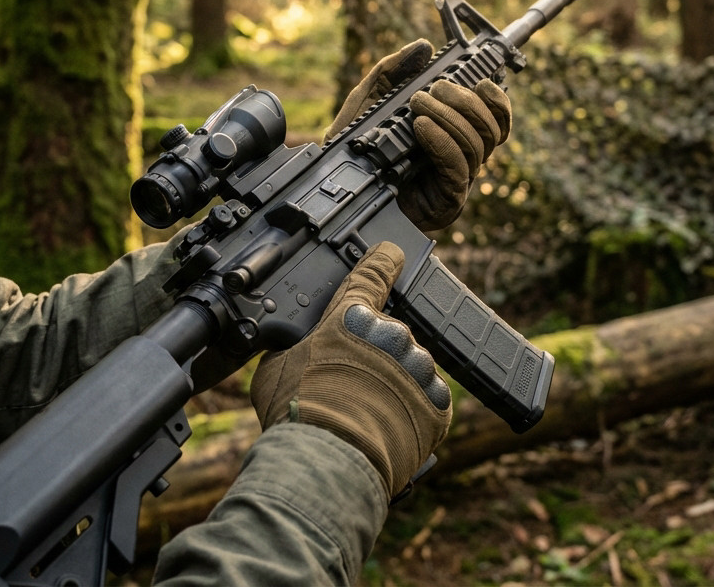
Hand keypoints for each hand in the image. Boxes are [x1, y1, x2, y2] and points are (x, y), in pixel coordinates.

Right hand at [249, 242, 451, 497]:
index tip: (393, 252)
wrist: (330, 462)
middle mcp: (392, 335)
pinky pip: (427, 401)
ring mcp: (419, 368)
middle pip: (386, 337)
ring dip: (392, 385)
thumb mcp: (275, 368)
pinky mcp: (438, 404)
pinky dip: (411, 413)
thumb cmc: (297, 413)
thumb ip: (294, 349)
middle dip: (370, 357)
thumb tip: (294, 353)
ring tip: (363, 416)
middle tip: (345, 388)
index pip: (371, 275)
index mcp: (352, 318)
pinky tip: (387, 428)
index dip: (382, 261)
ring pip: (409, 369)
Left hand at [327, 40, 512, 229]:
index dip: (497, 100)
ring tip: (418, 105)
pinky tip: (421, 127)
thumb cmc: (356, 146)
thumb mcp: (371, 99)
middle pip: (490, 129)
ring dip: (450, 118)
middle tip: (431, 91)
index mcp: (456, 134)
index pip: (496, 119)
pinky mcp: (447, 201)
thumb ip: (393, 71)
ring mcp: (458, 181)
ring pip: (478, 145)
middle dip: (465, 103)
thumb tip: (423, 48)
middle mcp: (463, 157)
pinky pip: (458, 167)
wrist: (339, 183)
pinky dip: (442, 141)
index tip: (480, 81)